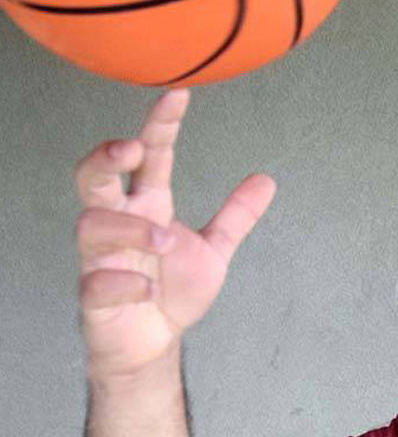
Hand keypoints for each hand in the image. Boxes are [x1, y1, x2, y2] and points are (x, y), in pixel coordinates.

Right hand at [75, 89, 275, 380]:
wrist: (154, 344)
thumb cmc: (172, 290)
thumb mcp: (214, 249)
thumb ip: (235, 216)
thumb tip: (266, 178)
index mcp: (146, 207)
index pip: (150, 156)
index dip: (160, 125)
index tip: (178, 93)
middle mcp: (118, 226)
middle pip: (93, 178)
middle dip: (106, 158)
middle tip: (133, 149)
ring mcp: (101, 260)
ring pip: (92, 225)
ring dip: (131, 229)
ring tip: (166, 241)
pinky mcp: (94, 297)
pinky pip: (96, 281)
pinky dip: (125, 282)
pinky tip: (149, 290)